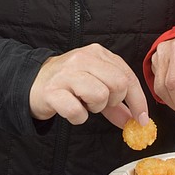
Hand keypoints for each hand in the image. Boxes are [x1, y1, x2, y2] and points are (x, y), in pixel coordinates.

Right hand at [29, 43, 147, 128]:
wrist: (32, 83)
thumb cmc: (68, 84)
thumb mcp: (95, 86)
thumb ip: (116, 103)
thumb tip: (135, 121)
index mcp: (97, 53)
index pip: (128, 75)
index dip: (138, 100)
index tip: (142, 118)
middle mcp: (83, 58)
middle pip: (118, 85)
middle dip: (114, 101)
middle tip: (100, 104)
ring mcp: (67, 73)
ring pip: (100, 96)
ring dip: (94, 108)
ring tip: (82, 103)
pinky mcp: (53, 92)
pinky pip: (77, 112)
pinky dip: (78, 117)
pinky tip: (71, 110)